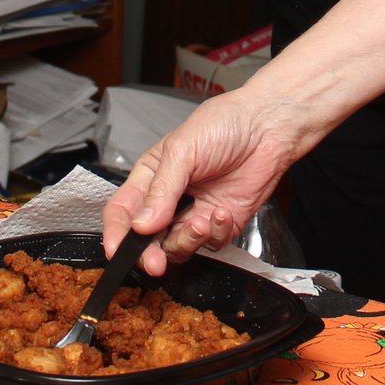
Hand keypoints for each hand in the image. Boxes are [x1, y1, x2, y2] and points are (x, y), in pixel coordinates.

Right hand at [103, 83, 324, 275]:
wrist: (268, 126)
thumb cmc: (225, 124)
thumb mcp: (183, 150)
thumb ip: (161, 190)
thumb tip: (141, 225)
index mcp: (150, 176)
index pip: (122, 211)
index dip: (116, 234)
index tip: (116, 252)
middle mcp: (169, 199)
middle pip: (146, 239)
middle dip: (148, 253)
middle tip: (155, 261)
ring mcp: (195, 213)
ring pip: (177, 247)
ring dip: (187, 241)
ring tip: (201, 221)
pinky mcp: (221, 223)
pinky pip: (210, 243)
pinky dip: (215, 233)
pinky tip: (223, 212)